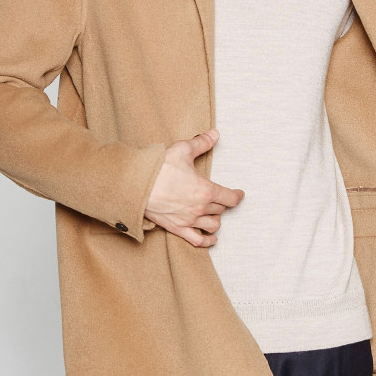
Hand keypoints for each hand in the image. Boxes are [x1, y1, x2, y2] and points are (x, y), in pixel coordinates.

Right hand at [144, 129, 243, 247]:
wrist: (136, 184)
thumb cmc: (159, 167)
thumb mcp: (183, 150)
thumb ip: (202, 143)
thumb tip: (215, 134)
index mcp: (206, 190)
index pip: (230, 198)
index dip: (237, 195)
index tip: (239, 194)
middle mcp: (200, 208)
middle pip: (221, 209)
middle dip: (221, 203)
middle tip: (219, 198)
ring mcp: (189, 220)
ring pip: (213, 225)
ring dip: (216, 219)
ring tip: (212, 213)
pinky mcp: (177, 228)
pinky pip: (198, 241)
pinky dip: (208, 241)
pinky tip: (211, 239)